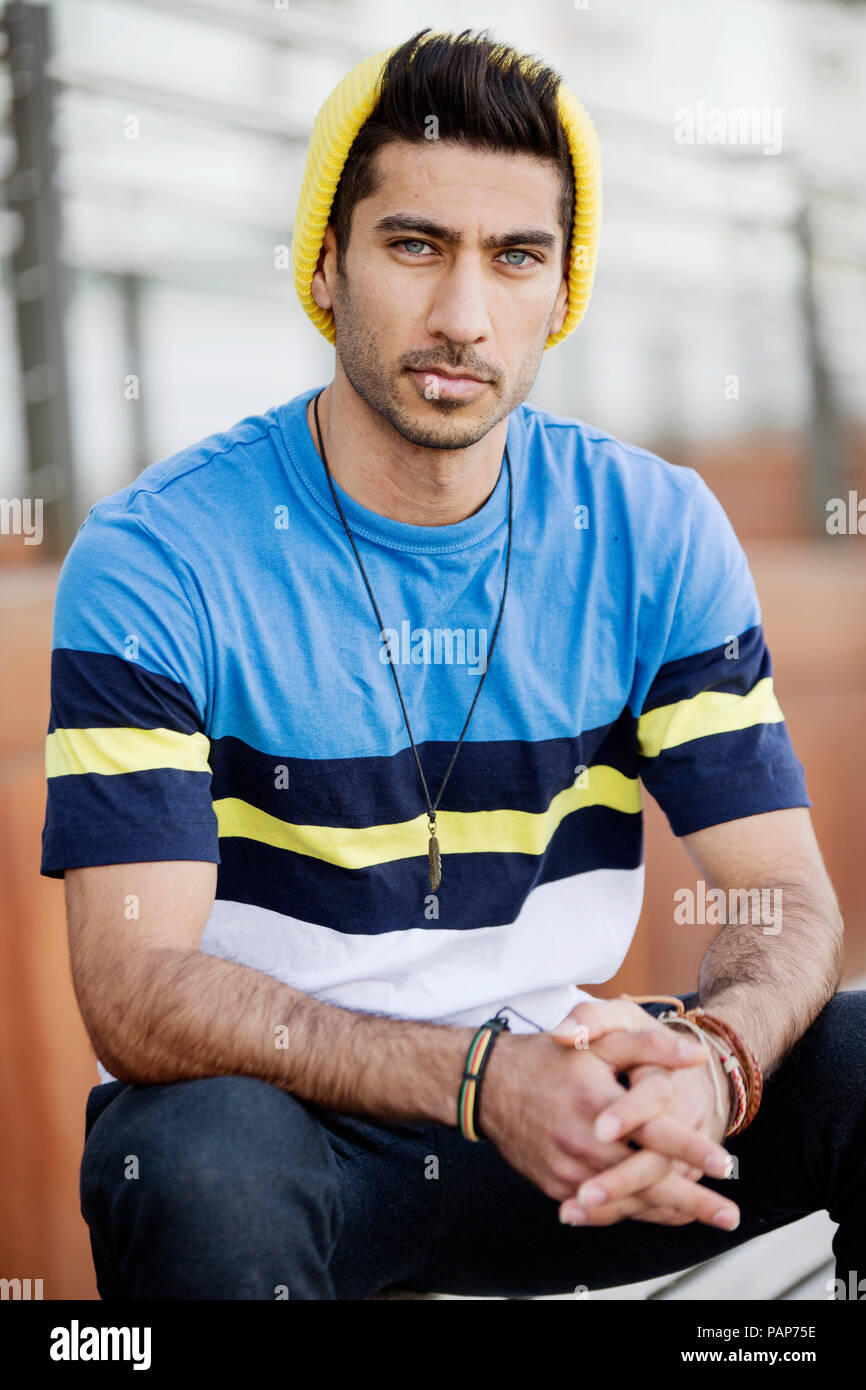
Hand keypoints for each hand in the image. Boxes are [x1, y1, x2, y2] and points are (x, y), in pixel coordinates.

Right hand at [478, 1000, 733, 1220]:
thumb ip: (647, 1045)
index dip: (690, 1149)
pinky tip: (660, 1213)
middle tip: (729, 1216)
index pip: (652, 1132)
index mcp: (596, 1105)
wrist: (488, 1085)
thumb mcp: (597, 1040)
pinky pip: (601, 1208)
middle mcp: (582, 1144)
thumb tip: (695, 1054)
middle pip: (645, 1181)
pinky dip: (632, 1212)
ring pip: (625, 1202)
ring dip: (667, 1212)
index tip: (725, 1164)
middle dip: (692, 1201)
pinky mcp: (556, 1187)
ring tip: (703, 1218)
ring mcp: (567, 1171)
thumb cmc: (549, 1059)